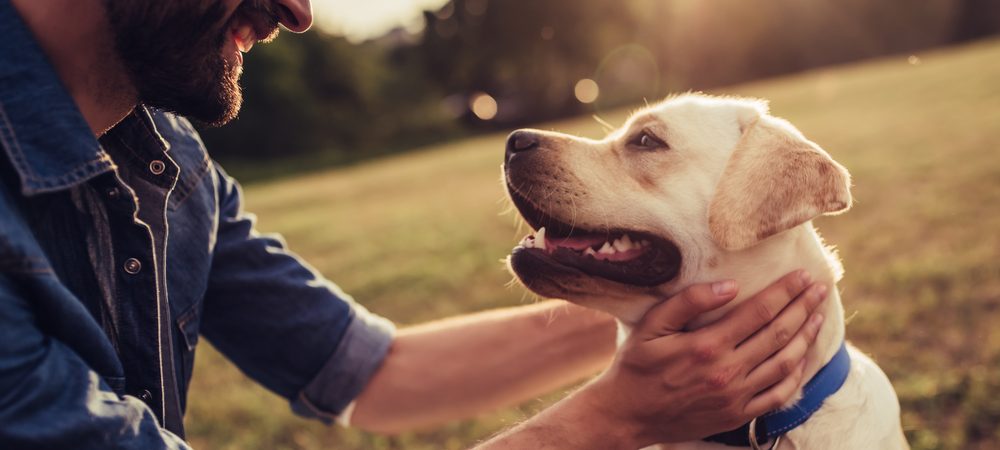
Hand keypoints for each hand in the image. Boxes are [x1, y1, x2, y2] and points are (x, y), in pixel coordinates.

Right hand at [580, 270, 827, 446]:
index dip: (785, 291)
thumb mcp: (651, 326)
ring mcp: (736, 397)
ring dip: (806, 337)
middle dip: (803, 308)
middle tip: (821, 289)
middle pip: (779, 334)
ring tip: (818, 316)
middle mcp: (727, 372)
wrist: (627, 415)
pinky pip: (778, 395)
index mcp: (707, 345)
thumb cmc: (636, 365)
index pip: (759, 312)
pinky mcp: (737, 415)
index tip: (803, 275)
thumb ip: (688, 302)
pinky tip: (803, 358)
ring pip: (785, 363)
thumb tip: (730, 285)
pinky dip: (796, 375)